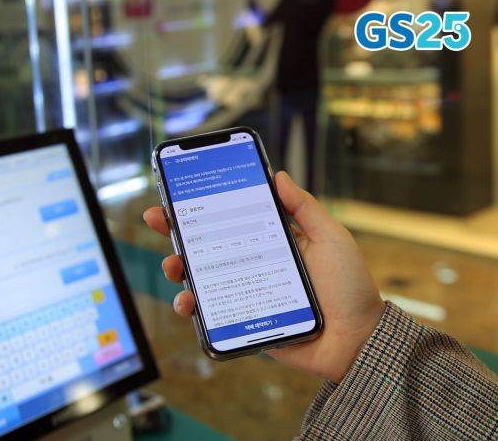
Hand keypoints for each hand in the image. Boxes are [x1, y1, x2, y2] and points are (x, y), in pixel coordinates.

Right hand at [143, 172, 384, 382]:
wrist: (357, 340)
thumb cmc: (349, 286)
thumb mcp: (330, 238)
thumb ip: (305, 208)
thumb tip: (278, 175)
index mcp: (271, 243)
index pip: (231, 220)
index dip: (205, 207)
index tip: (180, 194)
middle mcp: (254, 265)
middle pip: (209, 247)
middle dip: (178, 233)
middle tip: (158, 220)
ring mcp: (247, 293)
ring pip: (203, 279)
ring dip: (180, 270)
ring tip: (172, 266)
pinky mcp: (245, 321)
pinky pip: (212, 313)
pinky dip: (193, 308)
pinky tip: (187, 303)